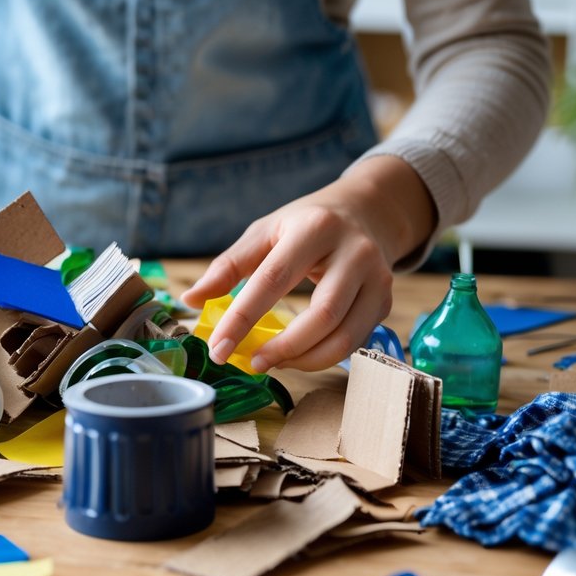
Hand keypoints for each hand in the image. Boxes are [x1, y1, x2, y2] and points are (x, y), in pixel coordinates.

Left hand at [181, 156, 435, 371]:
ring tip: (273, 362)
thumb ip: (228, 266)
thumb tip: (190, 299)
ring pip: (345, 336)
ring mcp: (377, 278)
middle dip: (282, 348)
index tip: (218, 347)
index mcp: (315, 228)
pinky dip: (324, 357)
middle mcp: (354, 253)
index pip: (274, 280)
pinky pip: (355, 341)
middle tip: (251, 363)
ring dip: (304, 360)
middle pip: (321, 316)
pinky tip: (298, 356)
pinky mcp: (385, 300)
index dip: (243, 318)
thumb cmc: (303, 224)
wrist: (364, 212)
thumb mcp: (264, 232)